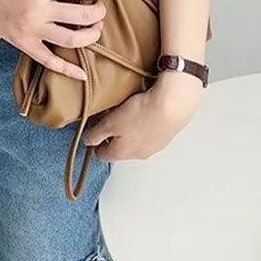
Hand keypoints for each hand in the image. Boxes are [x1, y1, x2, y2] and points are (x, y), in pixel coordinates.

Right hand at [0, 0, 105, 80]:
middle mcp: (39, 9)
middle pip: (83, 16)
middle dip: (99, 13)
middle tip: (99, 9)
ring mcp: (31, 29)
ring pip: (73, 39)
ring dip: (91, 35)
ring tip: (94, 28)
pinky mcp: (23, 44)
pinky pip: (50, 61)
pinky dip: (68, 70)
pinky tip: (83, 74)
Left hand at [83, 71, 203, 160]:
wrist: (172, 105)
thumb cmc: (141, 115)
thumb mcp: (110, 123)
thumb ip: (96, 134)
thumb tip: (88, 141)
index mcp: (122, 153)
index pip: (102, 155)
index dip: (95, 142)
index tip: (94, 129)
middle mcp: (138, 154)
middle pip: (119, 147)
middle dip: (112, 133)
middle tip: (110, 115)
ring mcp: (154, 146)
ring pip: (135, 139)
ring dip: (129, 128)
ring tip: (128, 109)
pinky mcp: (165, 135)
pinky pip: (149, 131)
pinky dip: (144, 123)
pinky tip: (144, 109)